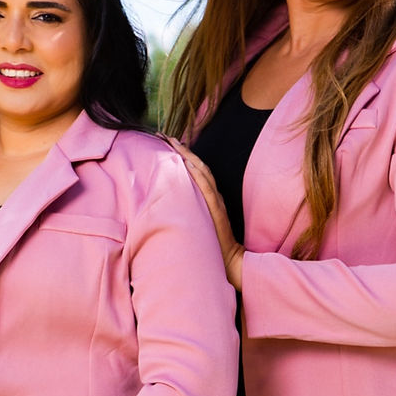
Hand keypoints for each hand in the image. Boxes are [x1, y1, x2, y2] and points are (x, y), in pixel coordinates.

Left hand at [170, 140, 244, 289]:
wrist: (231, 260)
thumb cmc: (214, 245)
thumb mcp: (201, 223)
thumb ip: (192, 211)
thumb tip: (174, 205)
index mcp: (209, 196)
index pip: (195, 170)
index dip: (182, 155)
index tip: (167, 142)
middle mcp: (213, 195)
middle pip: (197, 166)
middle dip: (181, 149)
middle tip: (164, 135)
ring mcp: (215, 202)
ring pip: (202, 173)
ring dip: (188, 157)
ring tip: (173, 143)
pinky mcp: (216, 211)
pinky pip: (207, 190)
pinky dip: (199, 176)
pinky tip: (190, 165)